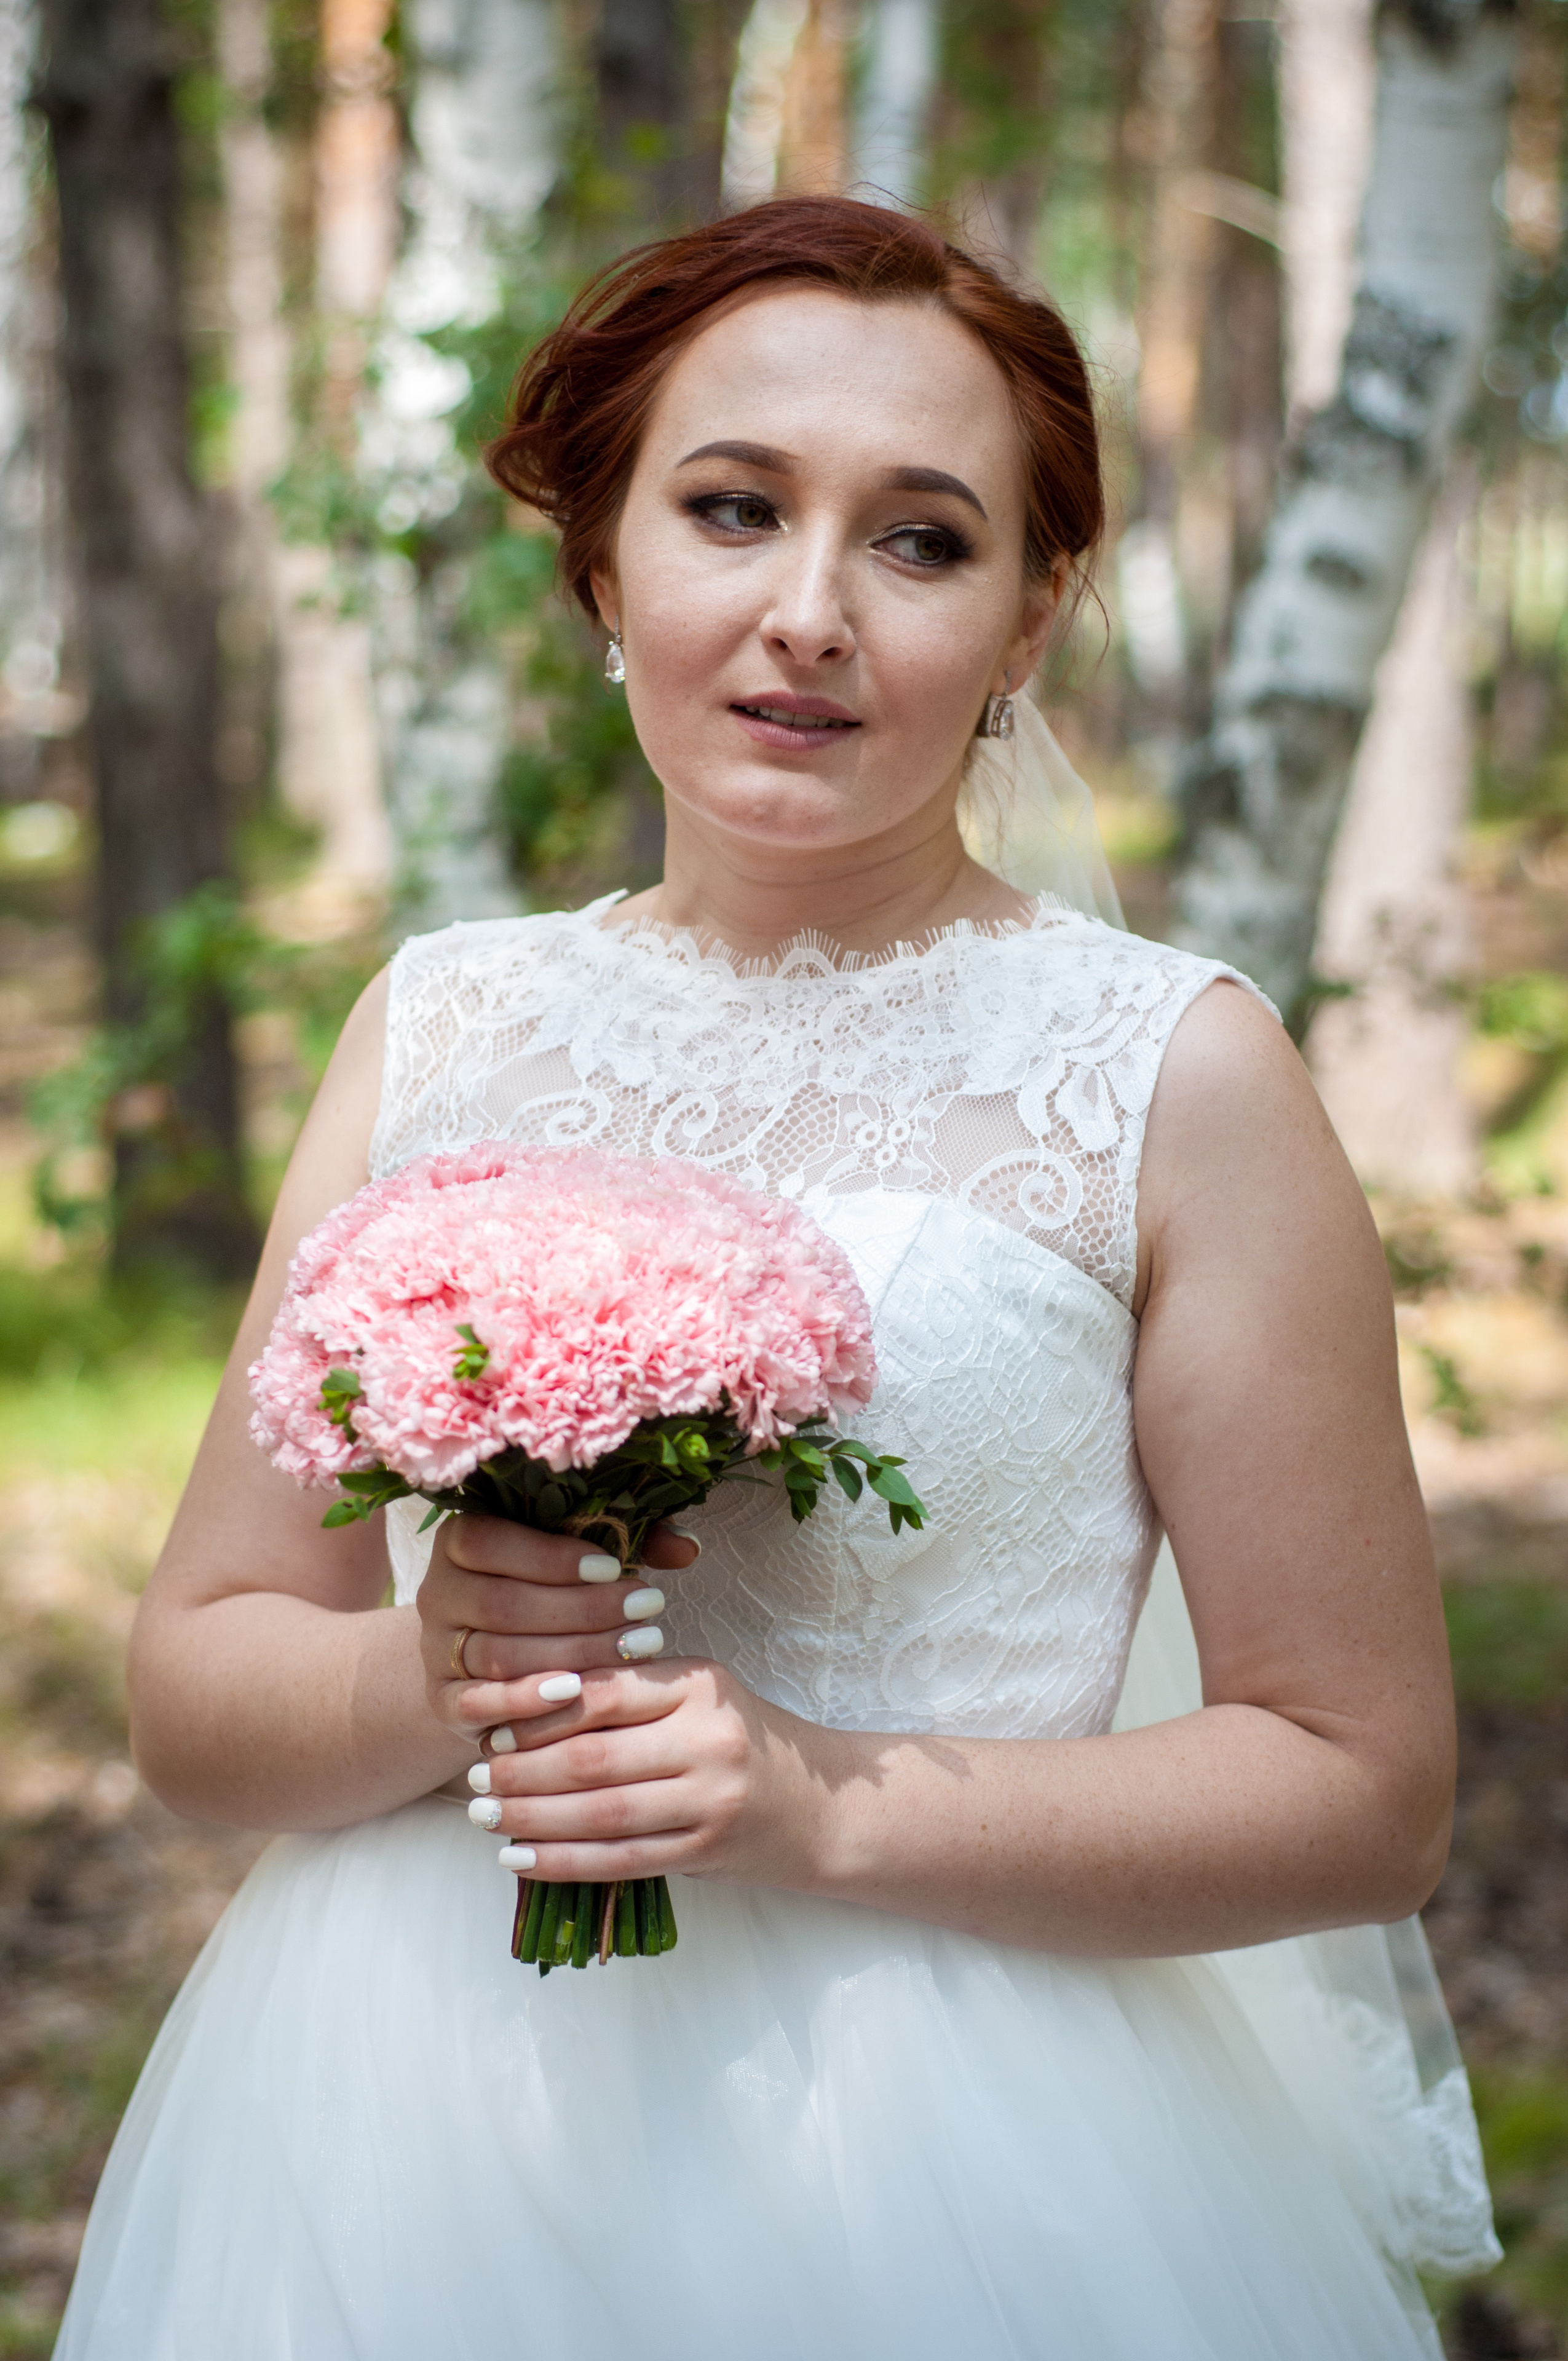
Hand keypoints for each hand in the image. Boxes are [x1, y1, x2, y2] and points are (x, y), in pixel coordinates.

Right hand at [417, 1515, 698, 1751]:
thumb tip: (688, 1547)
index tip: (615, 1568)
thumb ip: (632, 1540)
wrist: (491, 1660)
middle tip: (647, 1611)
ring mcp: (435, 1650)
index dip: (552, 1556)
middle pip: (502, 1604)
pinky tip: (576, 1692)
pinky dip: (525, 1700)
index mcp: (459, 1540)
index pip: (490, 1542)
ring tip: (634, 1648)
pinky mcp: (442, 1701)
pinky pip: (477, 1703)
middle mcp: (438, 1592)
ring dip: (571, 1654)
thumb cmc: (550, 1592)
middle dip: (581, 1609)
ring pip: (497, 1654)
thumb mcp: (583, 1557)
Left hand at [464, 1658, 839, 1890]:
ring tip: (485, 1817)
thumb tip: (525, 1708)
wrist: (818, 1806)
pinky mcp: (706, 1850)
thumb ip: (629, 1696)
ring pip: (600, 1812)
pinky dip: (562, 1861)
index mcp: (699, 1684)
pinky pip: (620, 1859)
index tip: (491, 1726)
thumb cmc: (739, 1742)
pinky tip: (520, 1858)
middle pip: (592, 1757)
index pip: (601, 1693)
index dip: (537, 1713)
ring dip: (532, 1818)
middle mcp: (708, 1737)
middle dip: (521, 1771)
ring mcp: (711, 1798)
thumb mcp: (695, 1699)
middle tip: (474, 1779)